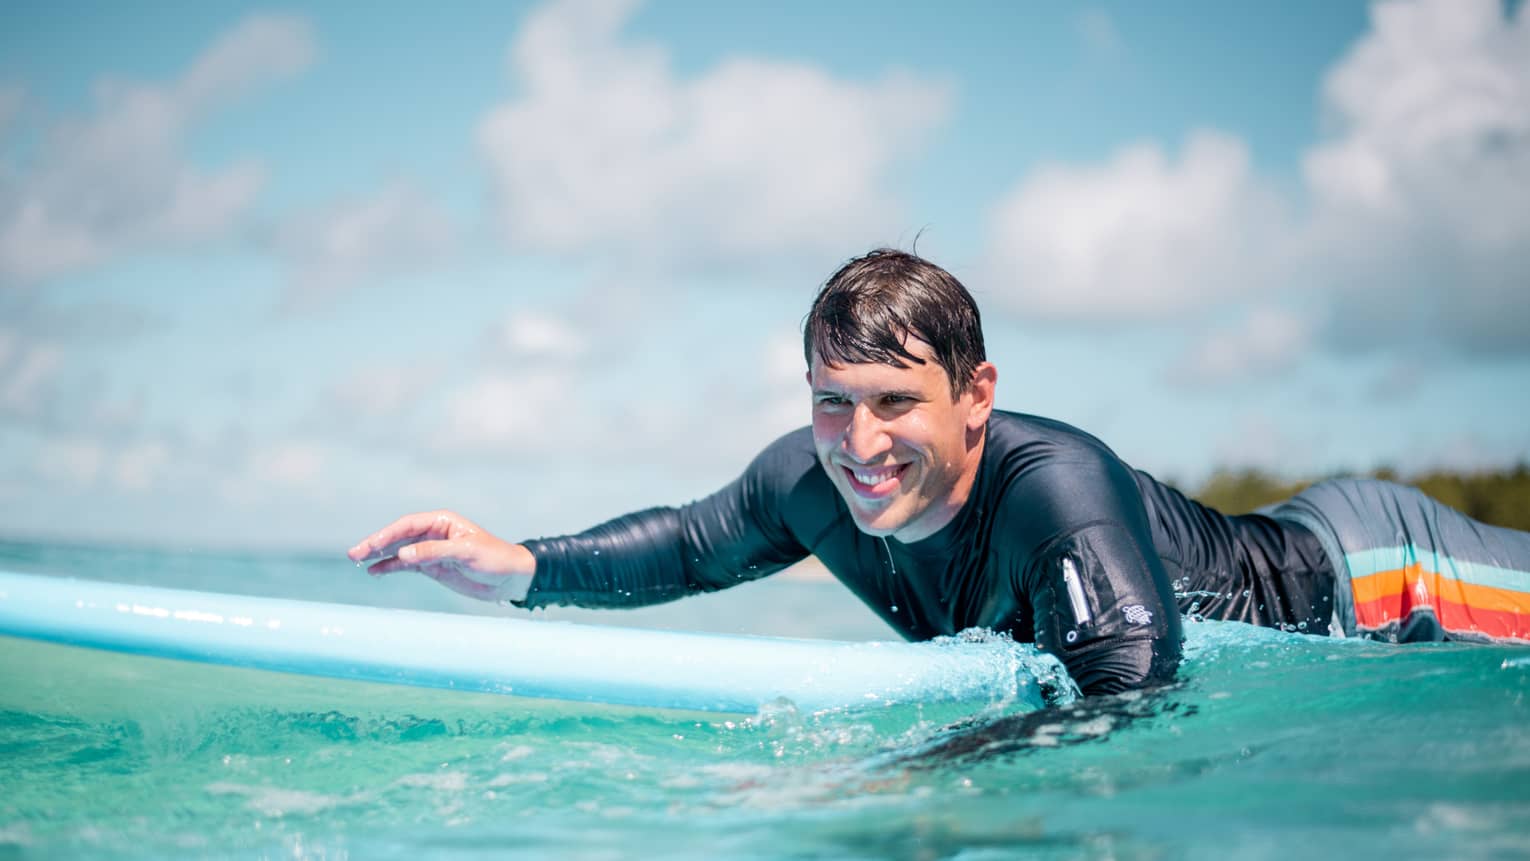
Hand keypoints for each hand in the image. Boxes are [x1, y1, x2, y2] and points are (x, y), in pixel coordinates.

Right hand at [347, 510, 535, 602]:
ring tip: (357, 560)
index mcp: (443, 522)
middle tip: (354, 553)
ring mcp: (431, 550)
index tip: (372, 546)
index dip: (388, 535)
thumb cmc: (495, 558)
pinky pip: (406, 565)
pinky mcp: (433, 567)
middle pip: (399, 536)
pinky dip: (390, 568)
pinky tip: (375, 572)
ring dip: (379, 555)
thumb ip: (434, 553)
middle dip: (377, 544)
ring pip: (399, 551)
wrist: (511, 578)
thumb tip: (402, 554)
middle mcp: (434, 533)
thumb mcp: (466, 553)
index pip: (409, 525)